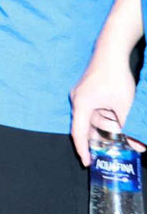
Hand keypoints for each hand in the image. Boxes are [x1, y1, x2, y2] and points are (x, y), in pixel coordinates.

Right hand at [73, 50, 143, 164]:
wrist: (111, 51)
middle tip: (111, 149)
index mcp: (82, 104)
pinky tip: (116, 117)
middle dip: (99, 138)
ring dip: (104, 125)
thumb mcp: (124, 106)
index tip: (87, 162)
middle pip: (86, 125)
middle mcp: (77, 99)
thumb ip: (128, 126)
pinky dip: (103, 116)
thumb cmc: (115, 77)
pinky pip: (92, 108)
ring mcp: (81, 93)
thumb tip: (136, 146)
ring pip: (91, 116)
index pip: (78, 133)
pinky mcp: (87, 88)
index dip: (82, 149)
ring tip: (120, 131)